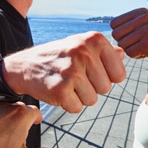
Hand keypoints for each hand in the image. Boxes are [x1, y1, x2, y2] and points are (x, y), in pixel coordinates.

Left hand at [0, 103, 58, 147]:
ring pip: (1, 113)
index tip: (38, 122)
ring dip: (4, 121)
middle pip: (18, 110)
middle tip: (23, 131)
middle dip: (22, 119)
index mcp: (21, 116)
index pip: (35, 112)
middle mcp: (5, 108)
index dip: (38, 118)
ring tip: (4, 136)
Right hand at [3, 32, 125, 112]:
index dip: (106, 78)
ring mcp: (71, 71)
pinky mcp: (60, 90)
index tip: (90, 71)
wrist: (24, 66)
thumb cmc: (57, 56)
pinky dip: (68, 104)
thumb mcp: (79, 45)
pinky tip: (57, 90)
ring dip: (79, 96)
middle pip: (106, 88)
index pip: (119, 73)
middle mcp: (83, 52)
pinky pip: (77, 108)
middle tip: (73, 77)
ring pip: (92, 100)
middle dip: (91, 88)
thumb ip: (104, 51)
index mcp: (93, 39)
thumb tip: (122, 54)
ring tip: (65, 83)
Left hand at [110, 9, 147, 80]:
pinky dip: (137, 56)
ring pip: (122, 44)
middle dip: (125, 42)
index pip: (114, 24)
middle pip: (116, 34)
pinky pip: (130, 53)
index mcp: (142, 12)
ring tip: (146, 47)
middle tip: (141, 43)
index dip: (122, 34)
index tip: (136, 36)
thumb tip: (100, 33)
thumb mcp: (143, 27)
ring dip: (132, 50)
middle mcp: (145, 18)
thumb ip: (126, 24)